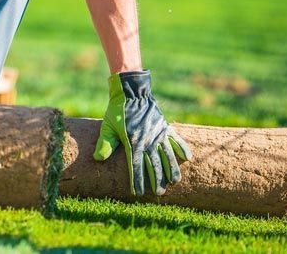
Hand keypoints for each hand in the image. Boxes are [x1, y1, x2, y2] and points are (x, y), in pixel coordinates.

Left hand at [93, 70, 192, 195]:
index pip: (135, 166)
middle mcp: (148, 141)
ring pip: (167, 156)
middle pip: (154, 165)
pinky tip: (188, 158)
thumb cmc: (117, 110)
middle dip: (156, 180)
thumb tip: (98, 159)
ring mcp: (158, 134)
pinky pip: (176, 139)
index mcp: (133, 142)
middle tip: (159, 193)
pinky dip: (182, 148)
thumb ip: (105, 143)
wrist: (132, 93)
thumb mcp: (108, 126)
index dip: (136, 180)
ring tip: (175, 182)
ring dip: (171, 169)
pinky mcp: (165, 127)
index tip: (137, 193)